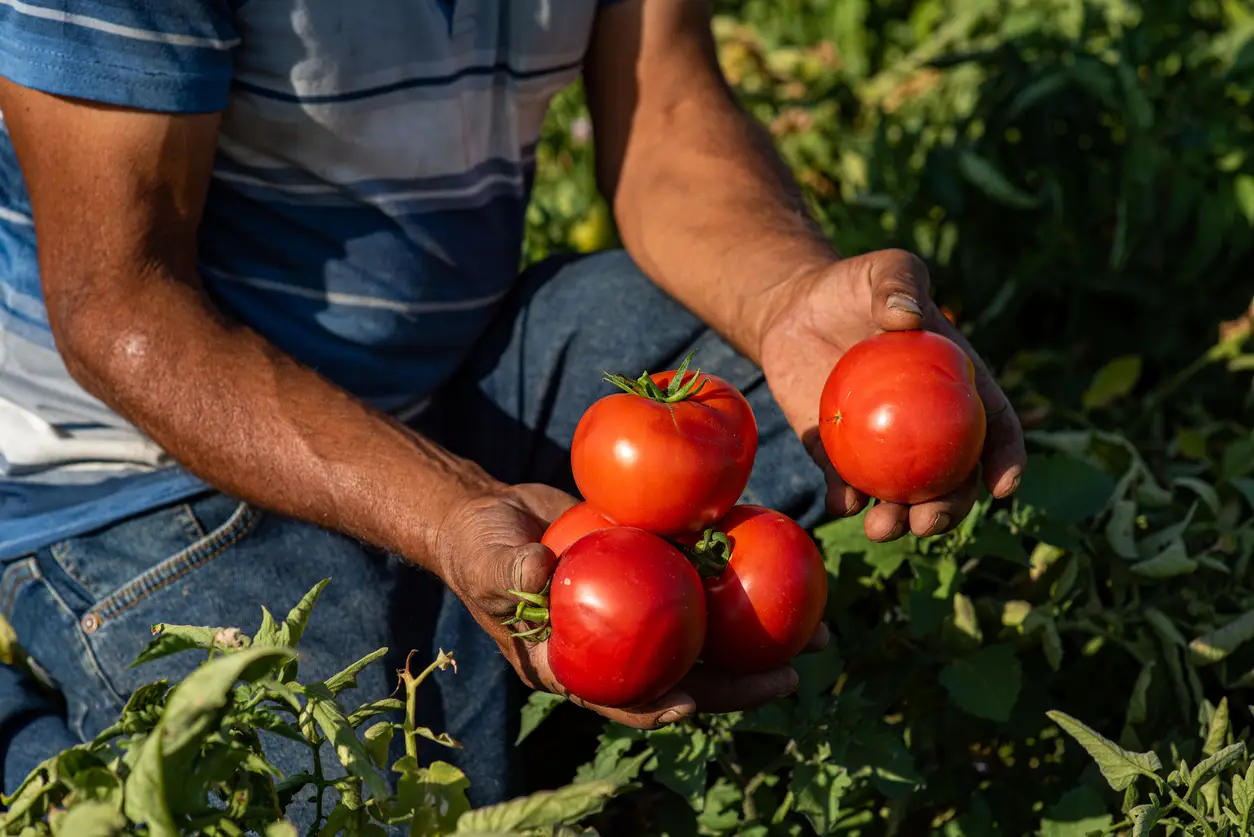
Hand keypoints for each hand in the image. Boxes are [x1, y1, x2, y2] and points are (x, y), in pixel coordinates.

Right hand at [434, 482, 826, 728]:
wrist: (494, 514)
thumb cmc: (479, 548)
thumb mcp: (486, 559)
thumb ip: (509, 570)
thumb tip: (538, 569)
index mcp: (577, 664)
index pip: (620, 699)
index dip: (656, 707)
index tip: (693, 704)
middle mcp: (618, 646)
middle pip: (684, 675)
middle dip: (739, 683)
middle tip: (792, 676)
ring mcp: (641, 612)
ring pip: (706, 634)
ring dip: (760, 638)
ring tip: (818, 632)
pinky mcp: (656, 575)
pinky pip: (701, 580)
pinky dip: (738, 577)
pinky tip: (782, 562)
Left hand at [758, 249, 1026, 541]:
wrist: (793, 308)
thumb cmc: (851, 285)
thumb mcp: (883, 269)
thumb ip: (899, 283)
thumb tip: (907, 317)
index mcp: (955, 385)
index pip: (993, 426)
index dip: (1007, 458)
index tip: (1004, 486)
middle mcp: (925, 424)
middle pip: (952, 477)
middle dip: (949, 508)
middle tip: (928, 523)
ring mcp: (882, 442)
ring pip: (901, 492)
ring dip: (898, 519)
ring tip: (882, 528)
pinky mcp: (836, 450)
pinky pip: (844, 483)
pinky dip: (845, 500)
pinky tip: (841, 505)